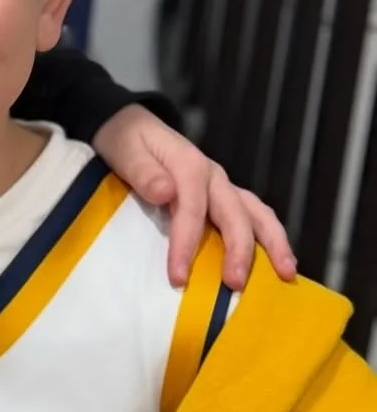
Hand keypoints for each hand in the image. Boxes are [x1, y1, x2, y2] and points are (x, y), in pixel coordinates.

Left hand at [91, 104, 295, 289]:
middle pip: (236, 214)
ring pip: (257, 214)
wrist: (132, 126)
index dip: (187, 245)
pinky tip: (275, 264)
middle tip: (236, 285)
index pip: (193, 210)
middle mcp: (214, 176)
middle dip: (239, 251)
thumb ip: (144, 173)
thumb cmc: (127, 143)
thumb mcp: (126, 151)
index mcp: (190, 166)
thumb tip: (165, 191)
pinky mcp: (223, 196)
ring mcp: (222, 186)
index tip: (178, 277)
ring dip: (274, 244)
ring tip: (286, 273)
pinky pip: (251, 217)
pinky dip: (266, 239)